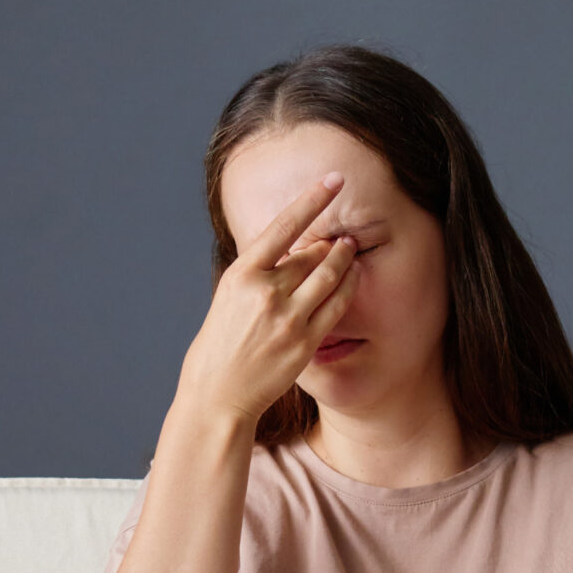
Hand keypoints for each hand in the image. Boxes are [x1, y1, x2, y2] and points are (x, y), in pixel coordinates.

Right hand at [175, 173, 362, 425]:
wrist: (217, 393)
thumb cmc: (221, 342)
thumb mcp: (229, 296)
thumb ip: (259, 271)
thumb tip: (296, 248)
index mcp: (242, 275)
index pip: (284, 226)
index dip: (312, 199)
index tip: (333, 180)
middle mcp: (266, 293)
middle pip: (310, 254)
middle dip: (327, 243)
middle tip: (340, 236)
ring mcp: (288, 319)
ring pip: (329, 276)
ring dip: (344, 257)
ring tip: (350, 246)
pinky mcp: (305, 342)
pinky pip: (337, 306)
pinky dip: (349, 285)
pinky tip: (355, 275)